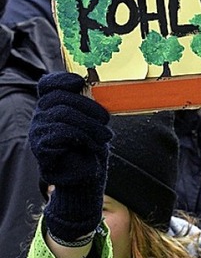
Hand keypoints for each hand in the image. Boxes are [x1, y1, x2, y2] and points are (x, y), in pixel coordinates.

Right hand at [29, 72, 111, 244]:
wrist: (86, 177)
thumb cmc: (90, 148)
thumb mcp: (92, 121)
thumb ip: (87, 103)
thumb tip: (92, 84)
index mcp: (52, 106)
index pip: (49, 84)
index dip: (63, 80)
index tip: (80, 83)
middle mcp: (41, 116)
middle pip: (60, 98)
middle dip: (88, 107)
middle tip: (105, 122)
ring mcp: (38, 131)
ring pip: (63, 114)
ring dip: (90, 125)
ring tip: (104, 136)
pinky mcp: (41, 146)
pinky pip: (62, 132)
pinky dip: (82, 136)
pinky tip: (91, 145)